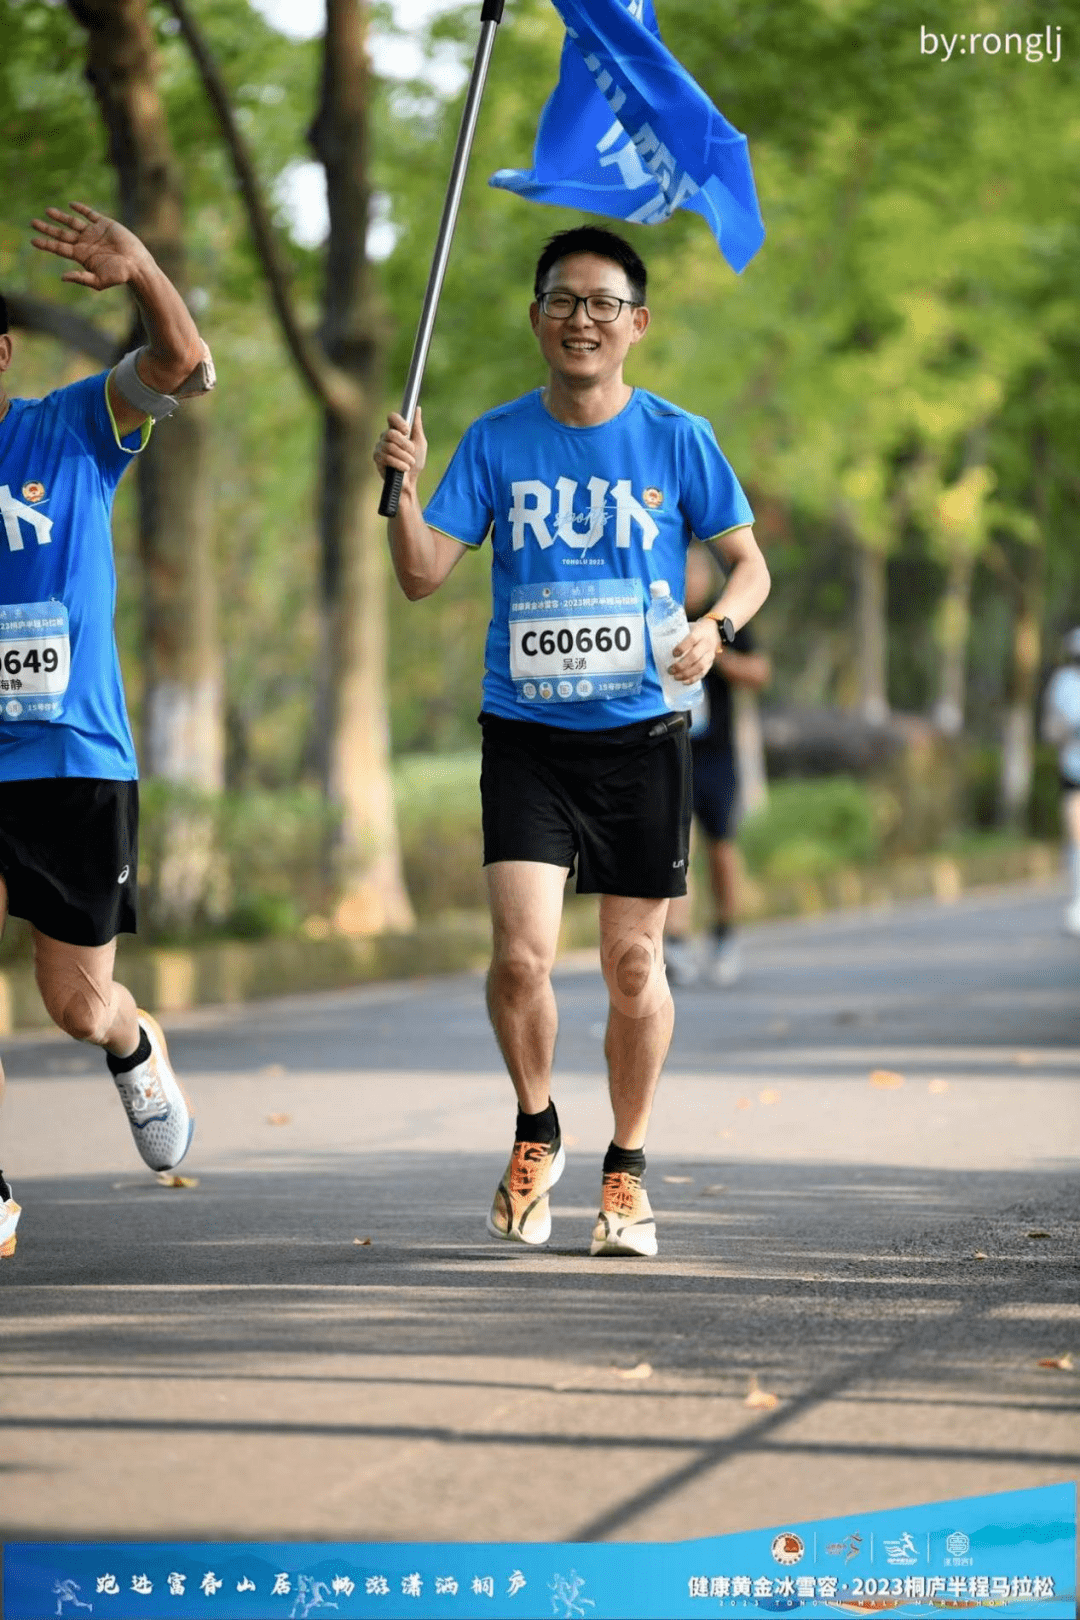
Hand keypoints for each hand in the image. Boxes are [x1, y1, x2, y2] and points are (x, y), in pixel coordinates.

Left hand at [30, 202, 152, 291]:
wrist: (137, 265)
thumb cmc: (120, 276)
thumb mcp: (99, 281)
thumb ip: (81, 278)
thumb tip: (62, 277)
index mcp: (81, 256)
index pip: (59, 248)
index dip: (46, 244)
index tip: (32, 240)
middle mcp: (85, 243)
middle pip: (62, 235)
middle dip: (47, 229)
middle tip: (32, 223)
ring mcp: (94, 233)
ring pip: (73, 223)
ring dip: (60, 217)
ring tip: (47, 211)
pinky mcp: (105, 224)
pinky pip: (90, 214)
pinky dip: (81, 209)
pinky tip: (72, 205)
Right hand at [374, 407, 426, 497]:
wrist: (410, 481)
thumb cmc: (416, 462)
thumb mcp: (420, 443)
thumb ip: (417, 426)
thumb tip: (417, 408)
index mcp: (396, 430)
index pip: (392, 417)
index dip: (399, 422)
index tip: (407, 430)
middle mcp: (385, 437)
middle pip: (391, 433)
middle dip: (405, 444)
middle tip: (412, 452)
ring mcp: (380, 447)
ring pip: (390, 447)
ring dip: (404, 457)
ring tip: (410, 463)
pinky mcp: (377, 459)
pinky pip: (387, 458)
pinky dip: (399, 463)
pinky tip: (404, 468)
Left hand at [669, 616, 720, 682]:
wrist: (715, 630)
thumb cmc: (697, 630)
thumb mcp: (690, 626)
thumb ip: (679, 634)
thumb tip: (660, 642)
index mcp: (700, 632)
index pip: (691, 639)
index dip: (682, 647)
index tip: (673, 654)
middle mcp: (707, 643)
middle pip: (694, 656)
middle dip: (681, 665)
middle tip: (670, 670)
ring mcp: (710, 654)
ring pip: (700, 666)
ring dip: (686, 674)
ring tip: (675, 677)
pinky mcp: (711, 662)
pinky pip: (704, 672)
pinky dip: (694, 679)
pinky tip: (684, 682)